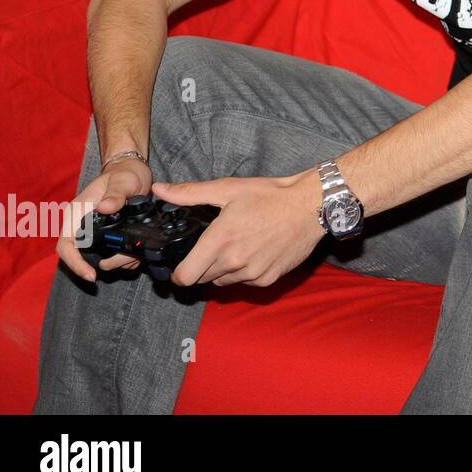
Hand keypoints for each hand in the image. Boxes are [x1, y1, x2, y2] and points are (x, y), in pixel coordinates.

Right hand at [58, 157, 152, 280]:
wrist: (132, 171)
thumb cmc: (125, 174)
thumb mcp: (123, 182)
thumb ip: (116, 194)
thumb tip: (104, 208)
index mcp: (77, 213)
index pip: (65, 244)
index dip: (74, 262)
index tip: (90, 274)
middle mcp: (81, 224)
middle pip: (78, 255)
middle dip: (96, 267)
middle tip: (118, 266)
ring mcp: (93, 230)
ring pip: (94, 257)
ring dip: (112, 263)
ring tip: (130, 261)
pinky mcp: (106, 234)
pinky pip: (107, 252)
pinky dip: (120, 257)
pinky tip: (133, 256)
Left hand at [150, 171, 325, 287]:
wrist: (311, 206)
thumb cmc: (271, 195)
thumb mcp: (229, 188)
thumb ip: (190, 193)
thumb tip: (160, 189)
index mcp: (220, 240)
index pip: (185, 276)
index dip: (178, 273)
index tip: (181, 265)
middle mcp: (234, 261)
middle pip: (202, 279)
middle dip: (202, 266)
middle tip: (213, 247)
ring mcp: (252, 273)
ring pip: (224, 282)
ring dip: (223, 270)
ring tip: (237, 247)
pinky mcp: (268, 278)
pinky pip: (246, 282)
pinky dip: (245, 272)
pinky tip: (255, 252)